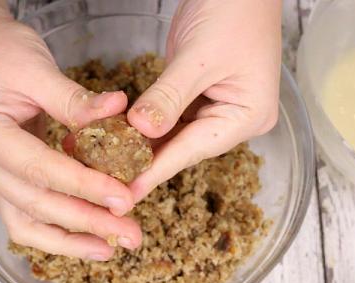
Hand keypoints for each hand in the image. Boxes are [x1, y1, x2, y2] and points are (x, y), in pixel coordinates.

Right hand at [0, 12, 141, 259]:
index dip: (84, 186)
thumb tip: (119, 111)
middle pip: (36, 204)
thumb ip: (76, 99)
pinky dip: (56, 230)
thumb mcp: (37, 68)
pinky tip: (87, 236)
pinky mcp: (3, 177)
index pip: (39, 168)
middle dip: (87, 223)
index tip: (124, 199)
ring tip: (111, 248)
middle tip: (131, 235)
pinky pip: (27, 214)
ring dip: (70, 240)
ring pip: (27, 223)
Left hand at [127, 0, 280, 201]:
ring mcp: (218, 108)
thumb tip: (141, 130)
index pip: (194, 148)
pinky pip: (170, 118)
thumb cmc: (233, 11)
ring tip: (106, 161)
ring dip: (141, 145)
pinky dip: (146, 125)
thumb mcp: (198, 56)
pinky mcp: (199, 97)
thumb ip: (169, 96)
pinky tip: (121, 135)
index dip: (157, 170)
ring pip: (174, 136)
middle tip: (107, 181)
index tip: (127, 193)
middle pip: (184, 147)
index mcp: (248, 115)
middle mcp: (235, 118)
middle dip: (145, 161)